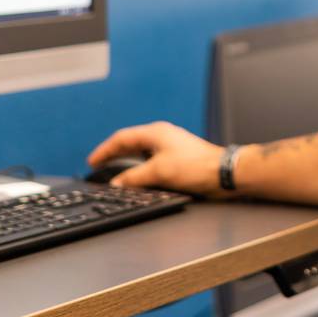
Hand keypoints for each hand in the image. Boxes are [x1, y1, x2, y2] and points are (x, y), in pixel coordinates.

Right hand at [86, 121, 234, 197]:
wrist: (224, 173)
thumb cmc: (197, 167)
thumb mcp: (159, 172)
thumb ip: (135, 177)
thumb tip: (117, 183)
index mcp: (156, 133)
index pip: (122, 138)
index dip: (105, 150)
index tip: (93, 161)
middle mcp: (162, 138)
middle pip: (130, 144)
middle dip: (113, 155)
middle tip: (99, 166)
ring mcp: (170, 148)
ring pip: (141, 154)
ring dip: (127, 164)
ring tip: (114, 174)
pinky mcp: (178, 161)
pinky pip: (152, 163)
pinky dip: (140, 170)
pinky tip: (138, 180)